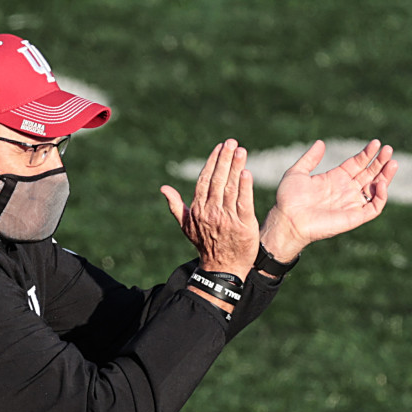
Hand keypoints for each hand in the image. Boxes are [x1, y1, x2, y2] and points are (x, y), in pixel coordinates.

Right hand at [160, 139, 258, 278]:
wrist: (222, 268)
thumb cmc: (206, 244)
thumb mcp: (186, 226)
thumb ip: (176, 205)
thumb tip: (163, 188)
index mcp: (198, 209)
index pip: (204, 180)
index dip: (212, 162)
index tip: (220, 147)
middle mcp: (211, 212)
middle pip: (218, 180)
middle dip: (225, 159)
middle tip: (232, 142)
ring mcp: (227, 218)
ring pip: (231, 188)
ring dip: (236, 167)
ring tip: (241, 150)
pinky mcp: (243, 225)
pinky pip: (244, 203)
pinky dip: (245, 188)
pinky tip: (247, 173)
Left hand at [259, 139, 396, 262]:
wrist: (288, 219)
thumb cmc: (289, 199)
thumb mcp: (297, 173)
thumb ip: (310, 158)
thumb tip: (320, 143)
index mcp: (335, 178)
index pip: (358, 164)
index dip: (367, 154)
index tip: (375, 143)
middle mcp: (346, 190)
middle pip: (370, 174)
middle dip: (380, 162)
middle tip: (389, 149)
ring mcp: (351, 203)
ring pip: (376, 189)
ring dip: (386, 176)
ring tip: (392, 163)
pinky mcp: (354, 217)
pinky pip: (374, 208)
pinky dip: (381, 197)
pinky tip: (380, 183)